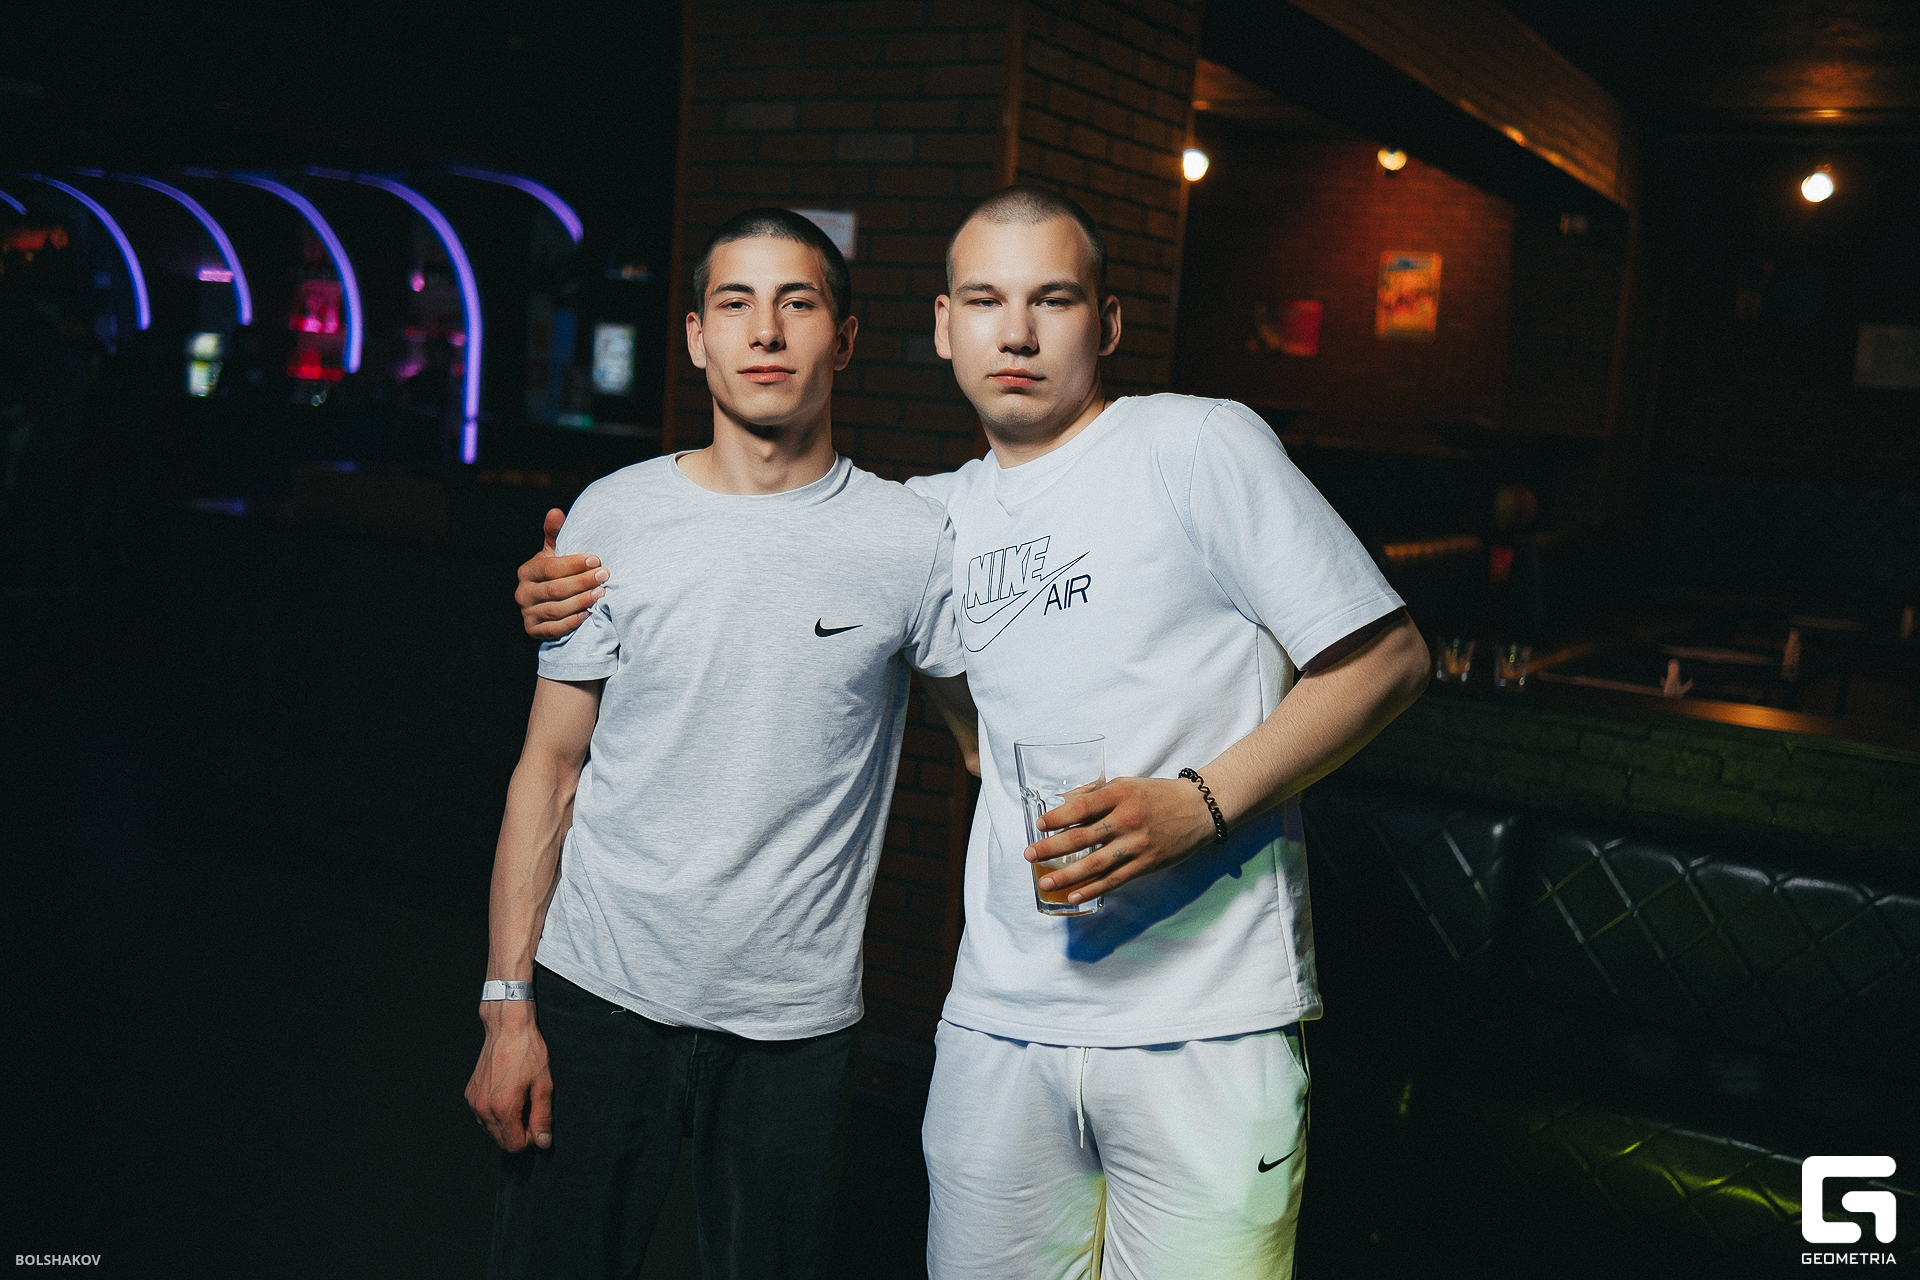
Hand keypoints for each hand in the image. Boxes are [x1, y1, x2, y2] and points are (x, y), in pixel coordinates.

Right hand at [465, 1002, 553, 1151]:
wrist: (507, 1028)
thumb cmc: (528, 1053)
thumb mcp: (543, 1085)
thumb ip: (542, 1117)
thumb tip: (543, 1142)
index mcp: (503, 1108)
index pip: (514, 1145)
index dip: (530, 1139)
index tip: (537, 1122)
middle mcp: (484, 1108)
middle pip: (501, 1141)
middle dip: (518, 1133)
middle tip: (531, 1110)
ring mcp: (474, 1102)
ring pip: (490, 1131)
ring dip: (506, 1125)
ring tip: (520, 1101)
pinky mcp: (470, 1094)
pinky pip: (482, 1117)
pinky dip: (495, 1115)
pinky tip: (507, 1096)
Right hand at [516, 508, 606, 639]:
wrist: (550, 604)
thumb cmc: (556, 574)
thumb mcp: (554, 554)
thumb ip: (555, 534)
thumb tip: (556, 512)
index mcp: (527, 571)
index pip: (550, 568)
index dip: (574, 564)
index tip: (596, 560)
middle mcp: (523, 593)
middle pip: (555, 589)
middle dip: (582, 582)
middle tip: (605, 576)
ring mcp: (527, 613)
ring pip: (556, 609)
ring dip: (581, 601)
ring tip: (601, 593)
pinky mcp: (534, 631)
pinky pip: (554, 629)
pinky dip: (573, 621)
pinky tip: (589, 614)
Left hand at [1026, 776, 1217, 902]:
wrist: (1200, 809)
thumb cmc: (1159, 794)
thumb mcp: (1127, 784)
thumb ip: (1097, 794)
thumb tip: (1064, 802)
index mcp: (1120, 794)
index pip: (1081, 806)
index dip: (1058, 817)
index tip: (1039, 824)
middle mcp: (1126, 819)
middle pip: (1081, 836)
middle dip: (1051, 848)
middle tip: (1029, 855)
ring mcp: (1137, 844)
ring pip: (1094, 863)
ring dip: (1066, 875)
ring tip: (1045, 882)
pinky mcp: (1146, 863)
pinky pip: (1114, 879)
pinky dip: (1092, 889)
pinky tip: (1075, 895)